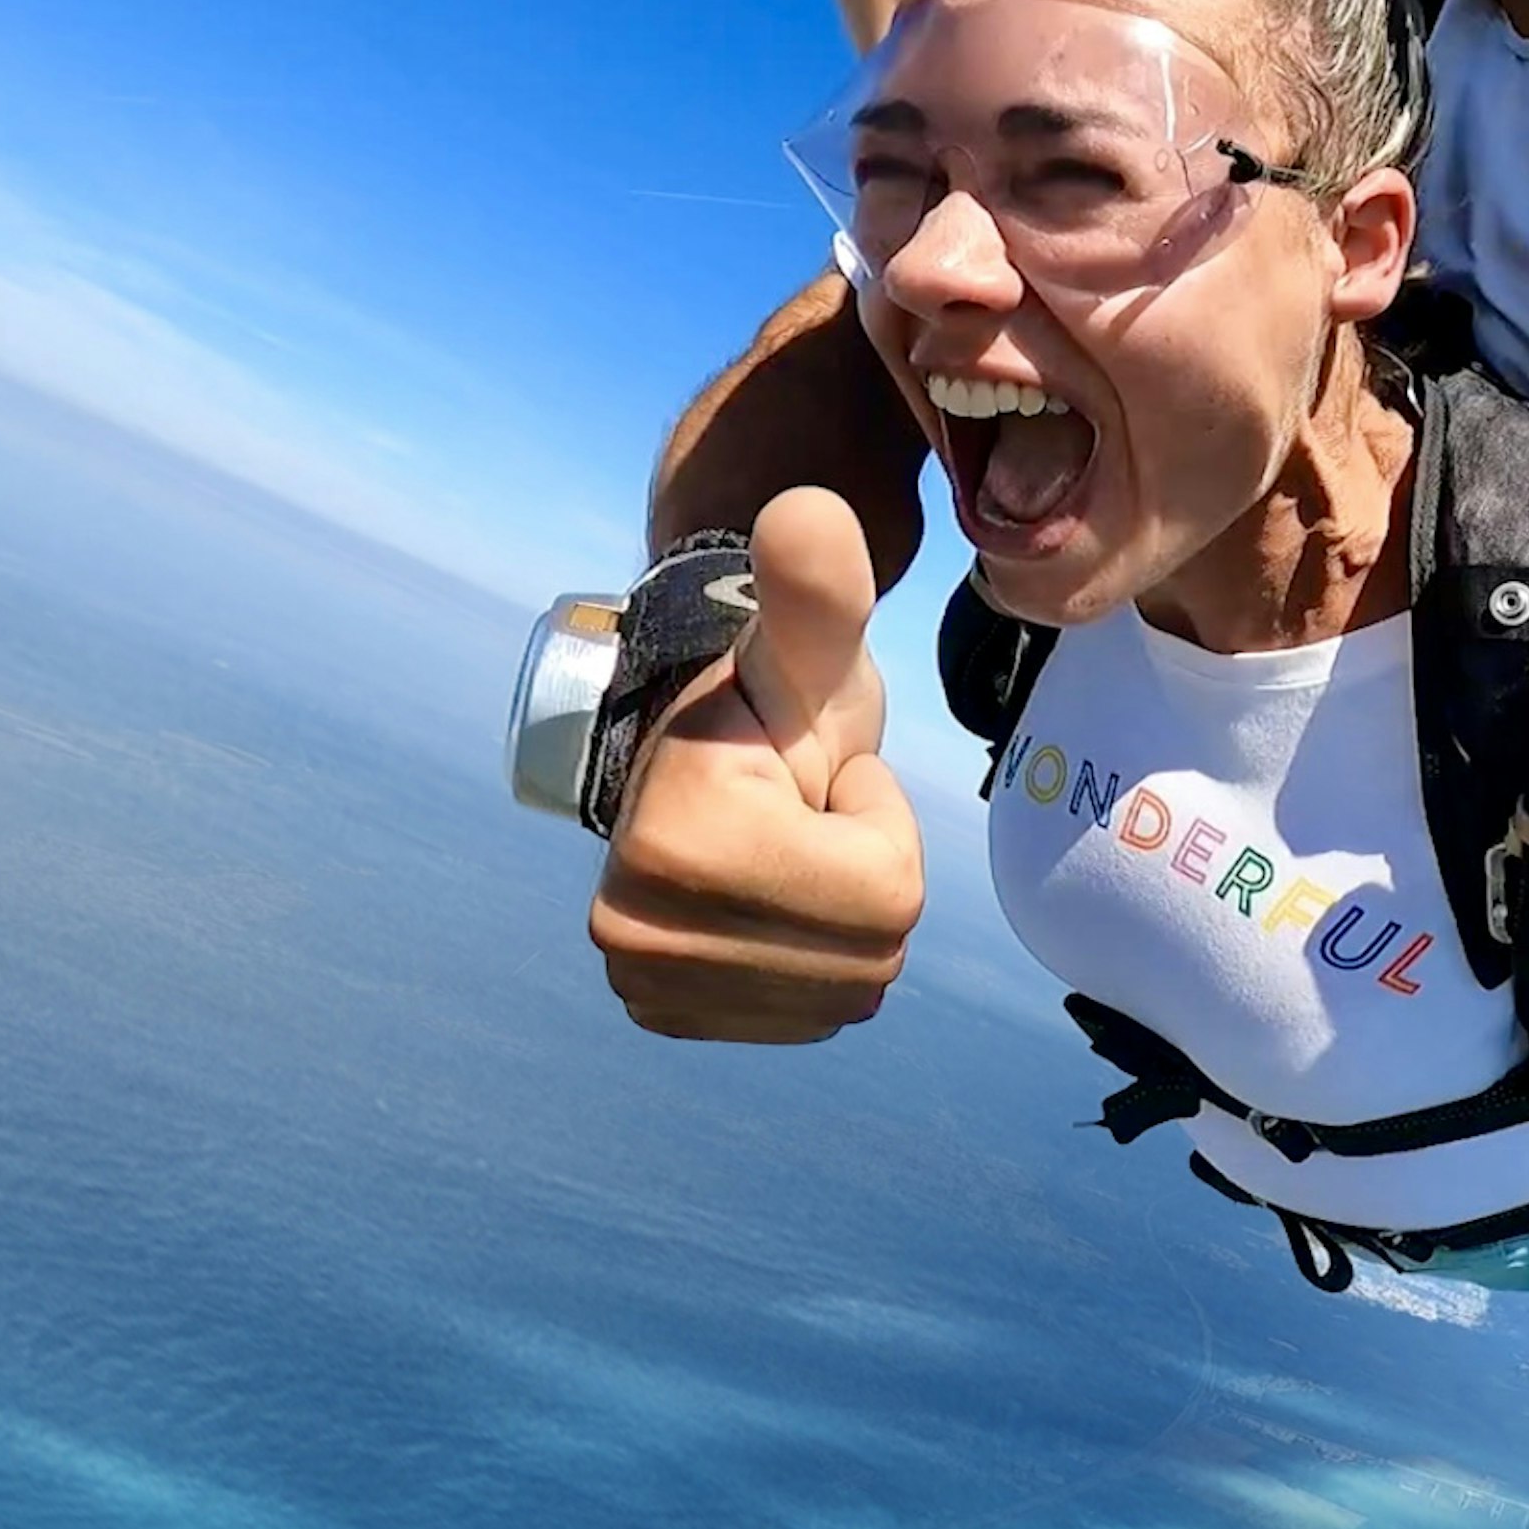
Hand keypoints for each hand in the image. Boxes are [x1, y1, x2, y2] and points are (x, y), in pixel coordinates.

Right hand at [588, 487, 922, 1041]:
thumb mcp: (810, 650)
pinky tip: (771, 904)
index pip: (889, 893)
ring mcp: (648, 988)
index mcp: (678, 850)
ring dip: (845, 920)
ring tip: (790, 853)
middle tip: (808, 816)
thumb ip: (819, 593)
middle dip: (866, 874)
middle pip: (873, 955)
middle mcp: (640, 938)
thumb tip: (807, 510)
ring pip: (850, 992)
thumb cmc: (776, 702)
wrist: (700, 757)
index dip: (878, 822)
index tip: (819, 777)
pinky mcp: (664, 1016)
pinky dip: (816, 965)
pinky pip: (813, 1018)